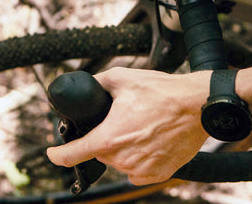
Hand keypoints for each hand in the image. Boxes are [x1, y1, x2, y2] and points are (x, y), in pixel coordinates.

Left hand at [45, 68, 211, 184]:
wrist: (198, 106)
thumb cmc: (163, 92)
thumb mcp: (121, 78)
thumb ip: (96, 82)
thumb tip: (85, 84)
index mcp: (108, 138)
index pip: (71, 155)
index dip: (57, 155)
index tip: (53, 153)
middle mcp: (122, 158)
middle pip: (99, 152)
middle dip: (104, 137)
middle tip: (122, 120)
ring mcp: (141, 168)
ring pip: (118, 160)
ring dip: (122, 148)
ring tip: (140, 127)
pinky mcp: (158, 173)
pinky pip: (136, 170)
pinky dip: (137, 159)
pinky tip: (148, 142)